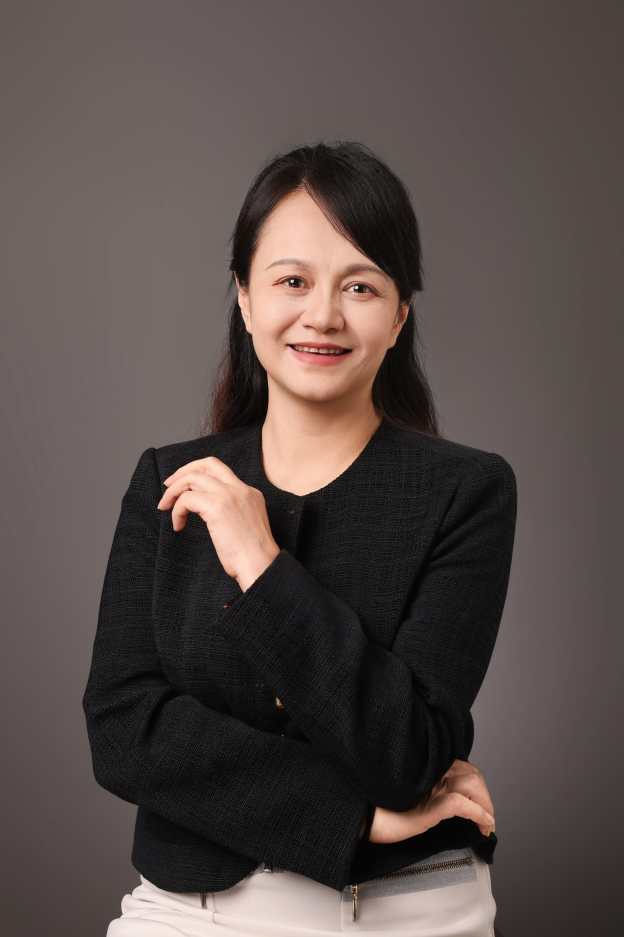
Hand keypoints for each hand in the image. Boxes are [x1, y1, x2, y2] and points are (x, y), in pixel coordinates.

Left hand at [158, 457, 279, 591]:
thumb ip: (231, 511)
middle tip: (168, 486)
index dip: (199, 474)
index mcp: (250, 492)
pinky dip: (176, 511)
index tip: (184, 485)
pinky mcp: (216, 506)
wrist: (260, 565)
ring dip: (173, 491)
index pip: (220, 471)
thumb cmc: (252, 555)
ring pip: (192, 477)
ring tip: (165, 507)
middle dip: (183, 472)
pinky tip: (178, 525)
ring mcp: (228, 495)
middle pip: (206, 464)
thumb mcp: (245, 524)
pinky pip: (186, 499)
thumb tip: (207, 511)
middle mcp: (240, 489)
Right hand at [367, 760, 494, 843]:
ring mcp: (430, 787)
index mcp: (428, 767)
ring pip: (472, 785)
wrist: (364, 818)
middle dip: (486, 797)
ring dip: (486, 805)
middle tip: (487, 818)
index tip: (483, 805)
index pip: (465, 767)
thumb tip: (458, 799)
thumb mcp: (414, 796)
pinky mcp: (428, 806)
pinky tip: (482, 823)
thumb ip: (432, 788)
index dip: (479, 785)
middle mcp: (432, 771)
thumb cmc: (385, 809)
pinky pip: (460, 804)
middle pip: (473, 775)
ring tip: (486, 823)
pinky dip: (478, 813)